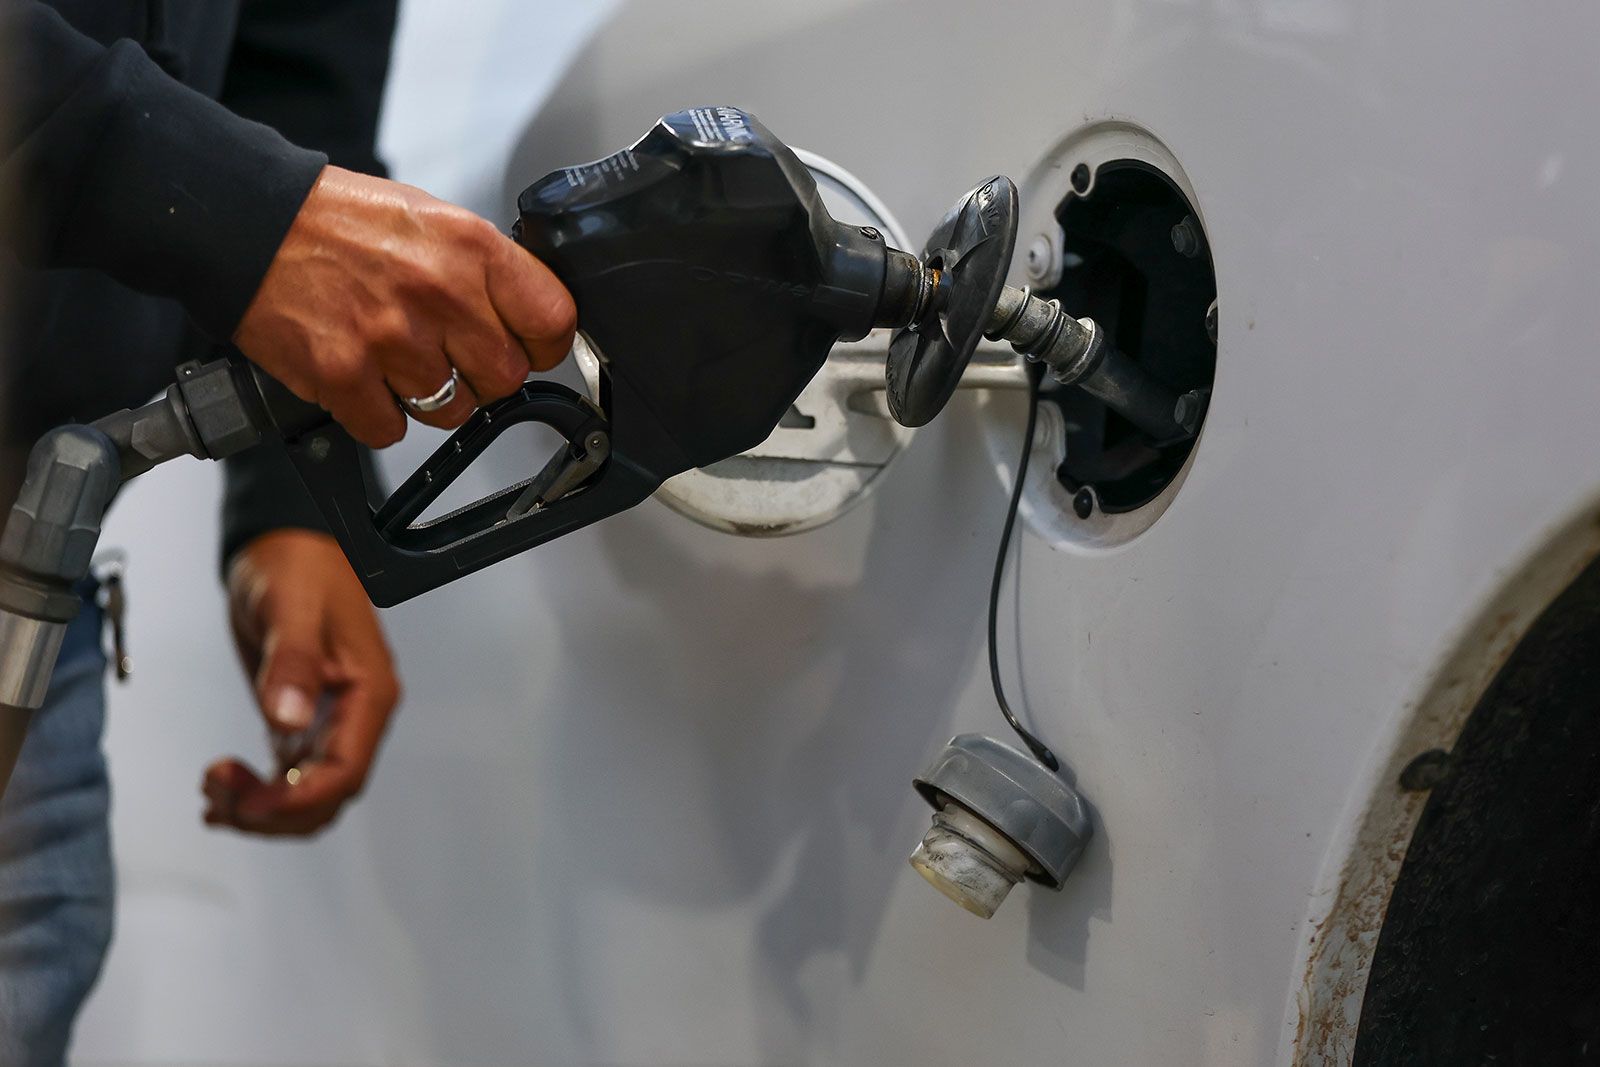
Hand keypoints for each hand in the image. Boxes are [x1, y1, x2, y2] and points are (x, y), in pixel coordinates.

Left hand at [205, 529, 400, 835]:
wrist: (286, 547)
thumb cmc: (302, 567)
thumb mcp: (294, 607)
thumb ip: (293, 662)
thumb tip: (288, 718)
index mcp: (369, 693)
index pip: (345, 772)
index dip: (299, 799)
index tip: (251, 803)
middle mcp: (356, 715)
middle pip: (327, 797)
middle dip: (273, 810)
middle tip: (220, 796)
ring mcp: (330, 722)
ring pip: (308, 796)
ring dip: (261, 809)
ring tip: (213, 794)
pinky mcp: (304, 722)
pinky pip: (290, 778)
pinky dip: (258, 796)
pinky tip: (224, 797)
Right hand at [234, 165, 576, 447]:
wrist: (248, 223)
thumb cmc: (338, 222)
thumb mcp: (432, 220)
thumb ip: (483, 270)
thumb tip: (526, 316)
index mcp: (469, 248)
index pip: (552, 320)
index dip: (545, 344)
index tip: (530, 347)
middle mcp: (437, 293)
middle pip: (506, 379)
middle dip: (483, 375)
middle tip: (450, 353)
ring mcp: (391, 339)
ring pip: (451, 411)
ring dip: (429, 397)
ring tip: (397, 356)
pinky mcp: (344, 377)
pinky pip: (391, 430)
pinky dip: (378, 413)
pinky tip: (364, 375)